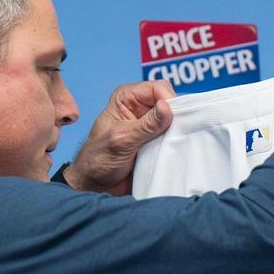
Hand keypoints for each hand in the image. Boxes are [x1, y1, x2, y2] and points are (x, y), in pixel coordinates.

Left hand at [63, 81, 174, 195]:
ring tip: (176, 143)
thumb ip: (146, 125)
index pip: (157, 88)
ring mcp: (150, 124)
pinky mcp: (157, 140)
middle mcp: (141, 106)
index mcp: (127, 97)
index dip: (168, 100)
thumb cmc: (98, 159)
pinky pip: (175, 135)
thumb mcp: (122, 139)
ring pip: (175, 119)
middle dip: (176, 115)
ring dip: (178, 130)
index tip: (172, 119)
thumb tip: (167, 107)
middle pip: (170, 101)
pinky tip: (176, 149)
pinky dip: (177, 141)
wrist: (96, 185)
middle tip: (176, 133)